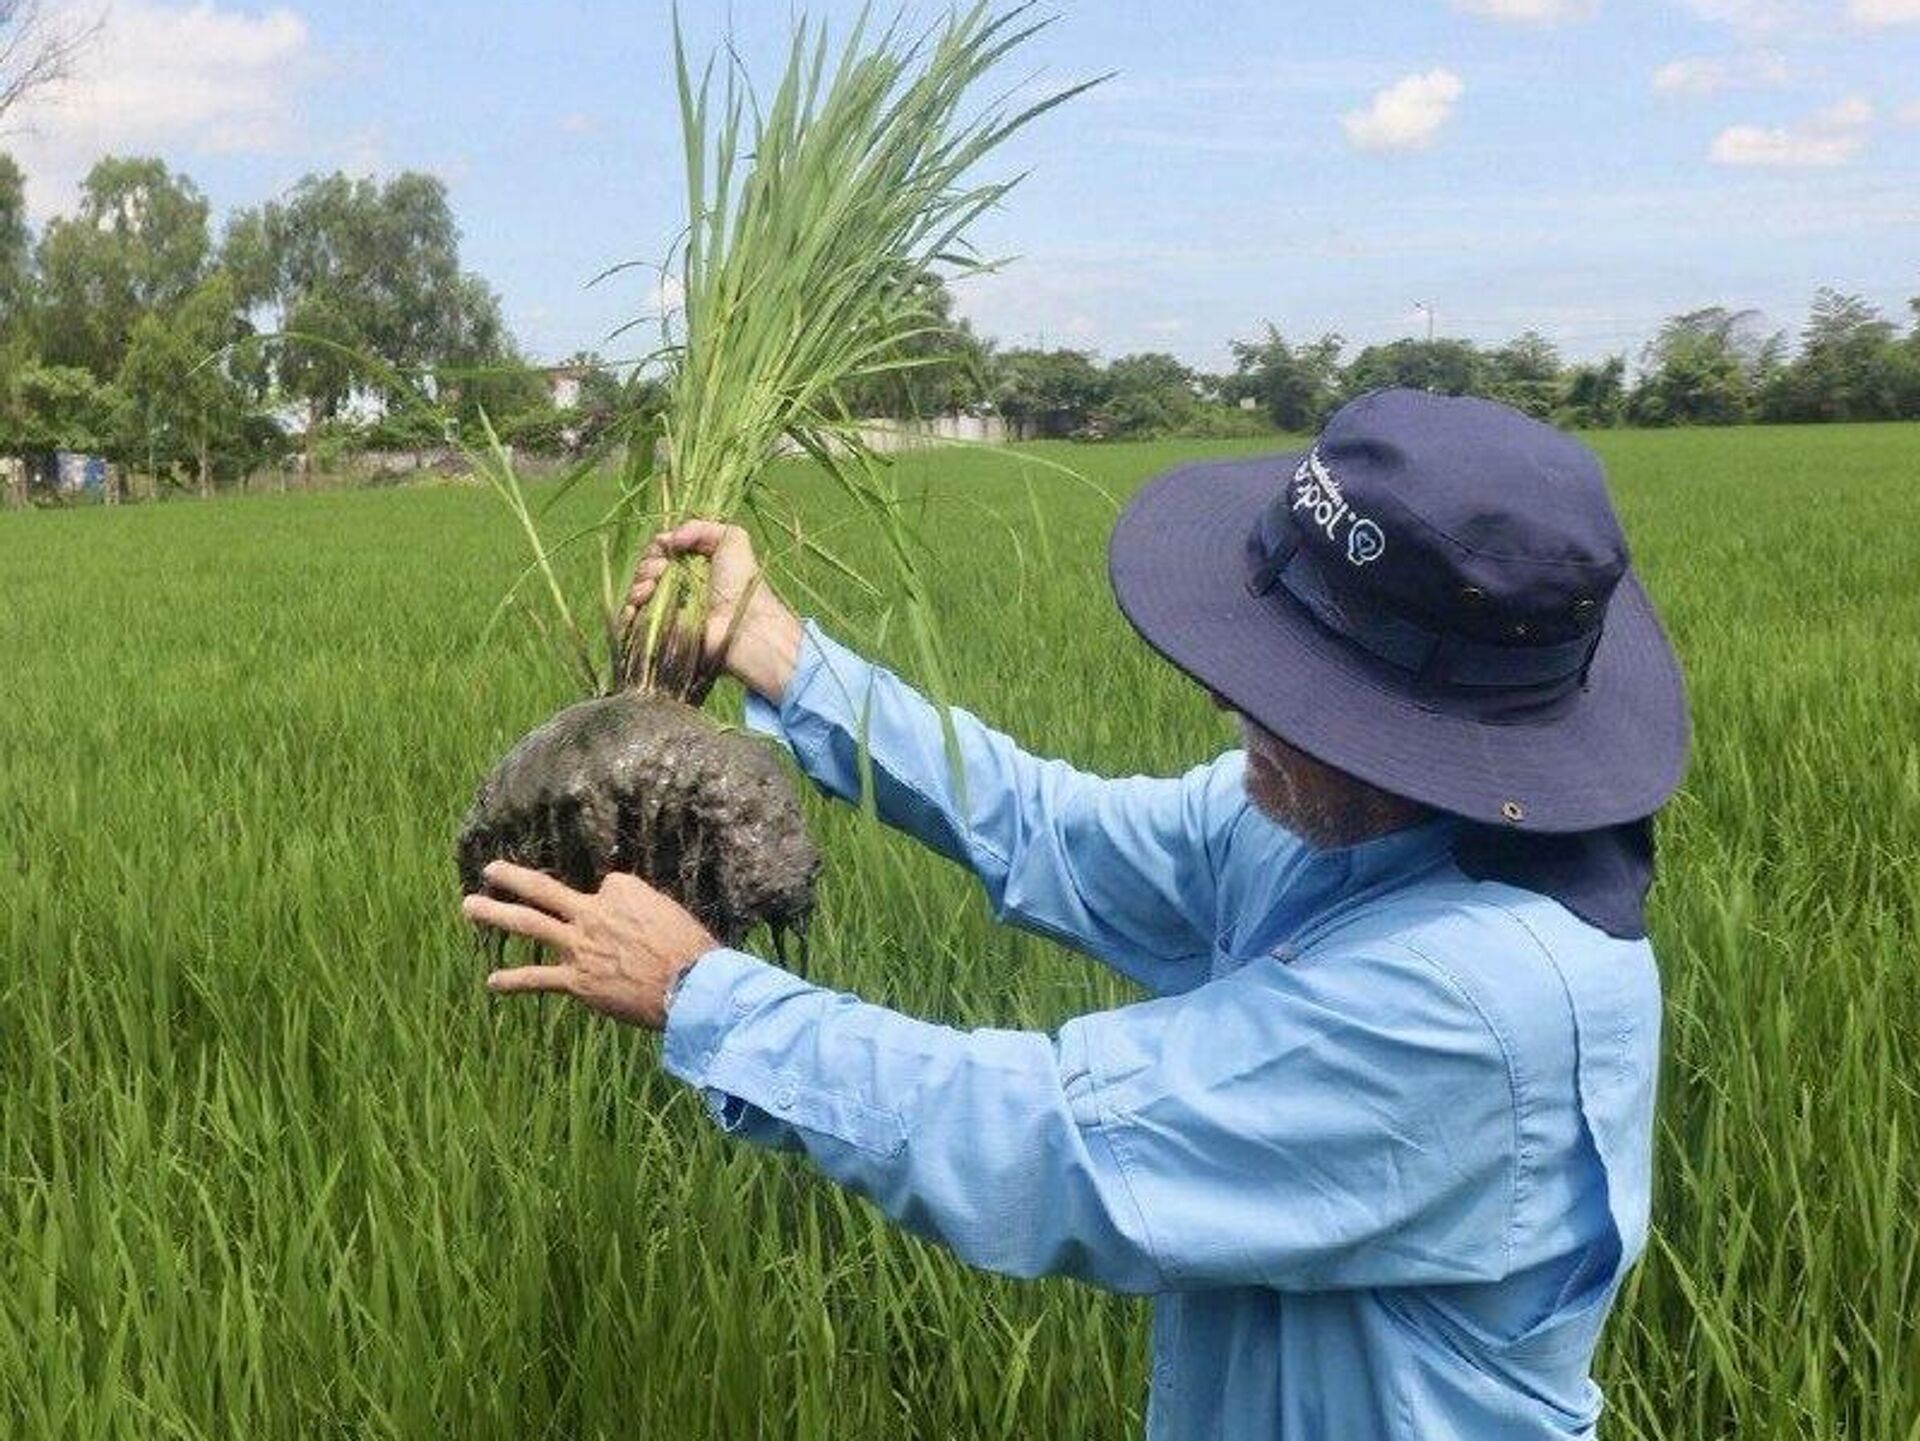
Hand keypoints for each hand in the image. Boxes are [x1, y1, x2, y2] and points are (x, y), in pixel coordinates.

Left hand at [464, 861, 717, 1030]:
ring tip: (468, 906)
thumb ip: (642, 908)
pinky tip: (491, 981)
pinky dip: (513, 979)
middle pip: (543, 889)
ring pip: (529, 923)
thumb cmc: (690, 949)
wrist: (691, 985)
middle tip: (489, 869)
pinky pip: (537, 978)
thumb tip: (630, 919)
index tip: (628, 919)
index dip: (611, 901)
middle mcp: (593, 912)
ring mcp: (580, 946)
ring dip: (495, 913)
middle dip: (512, 877)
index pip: (603, 885)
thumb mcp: (669, 911)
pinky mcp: (577, 981)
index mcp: (621, 889)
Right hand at [621, 521, 803, 701]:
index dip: (657, 548)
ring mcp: (669, 609)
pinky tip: (634, 606)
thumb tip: (667, 538)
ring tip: (649, 589)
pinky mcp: (662, 631)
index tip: (664, 548)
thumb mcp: (732, 539)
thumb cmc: (742, 581)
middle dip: (647, 565)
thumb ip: (700, 526)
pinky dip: (628, 612)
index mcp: (692, 564)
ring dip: (638, 585)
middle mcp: (678, 585)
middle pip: (646, 569)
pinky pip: (634, 620)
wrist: (744, 622)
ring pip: (637, 592)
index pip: (660, 551)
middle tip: (660, 570)